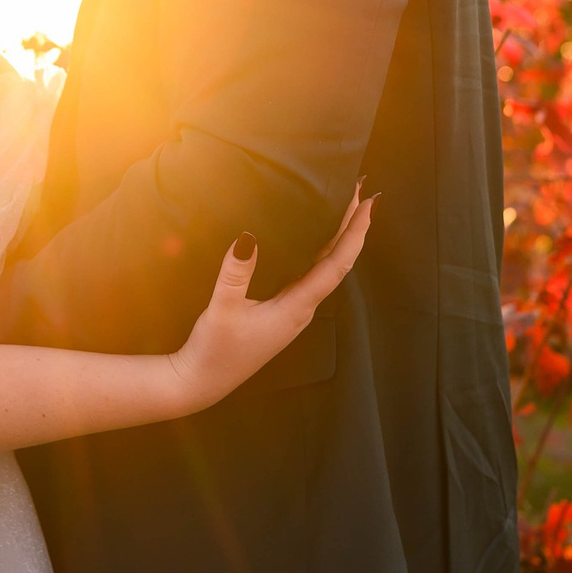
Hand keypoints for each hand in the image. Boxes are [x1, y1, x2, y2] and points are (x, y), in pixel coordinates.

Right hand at [166, 186, 374, 411]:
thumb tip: (248, 236)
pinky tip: (313, 238)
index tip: (369, 203)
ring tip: (344, 207)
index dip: (355, 233)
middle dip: (351, 227)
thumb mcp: (221, 310)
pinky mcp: (281, 311)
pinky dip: (319, 250)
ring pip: (325, 268)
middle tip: (360, 190)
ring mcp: (293, 311)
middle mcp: (302, 308)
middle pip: (337, 262)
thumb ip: (235, 274)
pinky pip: (309, 274)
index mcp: (296, 308)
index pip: (336, 265)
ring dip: (338, 237)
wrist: (202, 382)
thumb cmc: (214, 350)